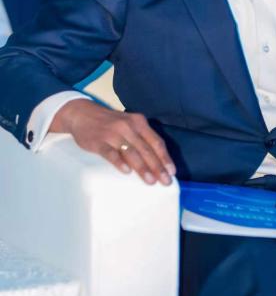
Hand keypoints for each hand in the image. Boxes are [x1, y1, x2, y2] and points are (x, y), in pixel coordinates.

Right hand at [50, 99, 175, 185]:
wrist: (82, 114)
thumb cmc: (110, 123)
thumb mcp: (129, 124)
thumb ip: (141, 137)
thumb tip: (157, 160)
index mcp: (138, 122)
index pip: (156, 141)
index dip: (165, 157)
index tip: (172, 171)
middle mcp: (128, 126)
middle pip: (146, 149)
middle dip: (158, 167)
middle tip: (165, 181)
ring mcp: (113, 134)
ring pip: (131, 152)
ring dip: (143, 168)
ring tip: (151, 181)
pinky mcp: (99, 141)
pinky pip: (111, 153)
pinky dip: (119, 162)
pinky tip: (126, 172)